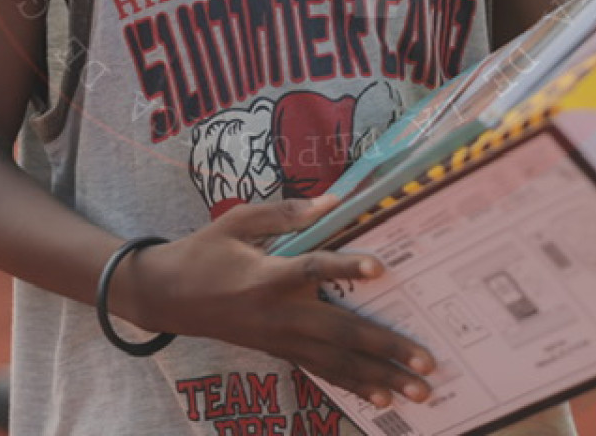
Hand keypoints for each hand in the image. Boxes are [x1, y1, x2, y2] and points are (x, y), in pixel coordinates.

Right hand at [120, 196, 436, 409]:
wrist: (169, 296)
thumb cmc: (205, 251)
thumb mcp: (237, 220)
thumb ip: (284, 212)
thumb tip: (334, 200)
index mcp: (268, 275)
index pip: (313, 269)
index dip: (346, 267)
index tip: (381, 268)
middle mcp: (280, 313)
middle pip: (340, 332)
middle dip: (386, 348)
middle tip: (427, 361)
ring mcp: (281, 339)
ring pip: (338, 361)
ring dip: (381, 376)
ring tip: (420, 390)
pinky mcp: (279, 351)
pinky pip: (322, 371)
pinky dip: (354, 384)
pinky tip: (382, 396)